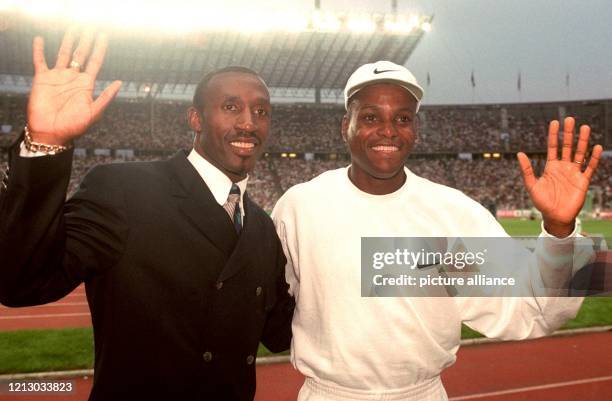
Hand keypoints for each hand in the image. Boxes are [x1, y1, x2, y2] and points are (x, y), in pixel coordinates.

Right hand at [27, 28, 121, 145]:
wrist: (51, 133)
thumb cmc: (74, 126)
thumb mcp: (94, 112)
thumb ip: (106, 97)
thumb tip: (119, 82)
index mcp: (86, 85)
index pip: (95, 62)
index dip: (99, 49)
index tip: (103, 36)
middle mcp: (73, 78)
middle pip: (80, 54)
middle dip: (85, 41)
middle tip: (89, 27)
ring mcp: (58, 77)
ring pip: (63, 53)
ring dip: (67, 41)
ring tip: (72, 28)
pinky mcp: (43, 79)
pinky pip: (40, 61)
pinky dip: (39, 49)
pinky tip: (40, 39)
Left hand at [517, 117, 602, 236]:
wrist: (555, 217)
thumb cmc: (542, 202)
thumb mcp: (531, 185)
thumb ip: (527, 170)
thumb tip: (519, 153)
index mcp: (551, 167)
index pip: (553, 147)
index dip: (554, 135)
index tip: (555, 122)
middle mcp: (563, 167)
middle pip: (567, 146)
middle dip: (569, 133)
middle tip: (570, 119)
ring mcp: (574, 173)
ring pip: (580, 153)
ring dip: (583, 141)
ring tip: (585, 127)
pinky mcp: (583, 181)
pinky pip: (590, 167)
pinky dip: (593, 158)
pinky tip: (597, 147)